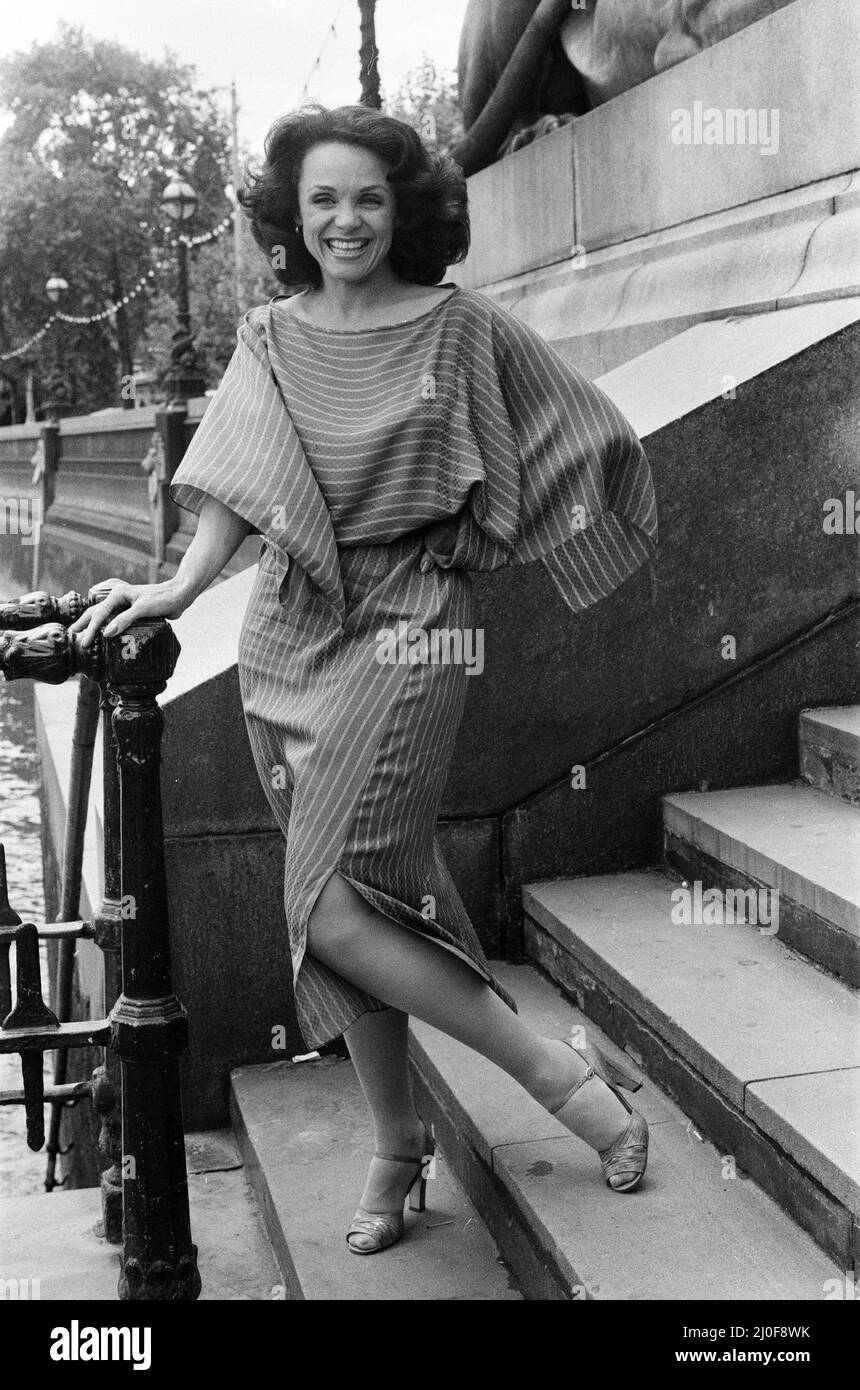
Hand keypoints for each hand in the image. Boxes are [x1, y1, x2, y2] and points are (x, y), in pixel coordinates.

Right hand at [67, 578, 188, 649]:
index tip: (85, 643)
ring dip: (94, 625)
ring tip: (84, 634)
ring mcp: (126, 605)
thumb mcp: (143, 609)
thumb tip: (106, 633)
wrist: (180, 595)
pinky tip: (105, 635)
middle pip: (97, 612)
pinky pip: (116, 620)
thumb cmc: (162, 599)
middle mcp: (119, 598)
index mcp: (118, 594)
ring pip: (105, 616)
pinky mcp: (133, 611)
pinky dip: (108, 626)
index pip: (100, 614)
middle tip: (72, 635)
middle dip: (84, 623)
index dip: (91, 629)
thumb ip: (125, 620)